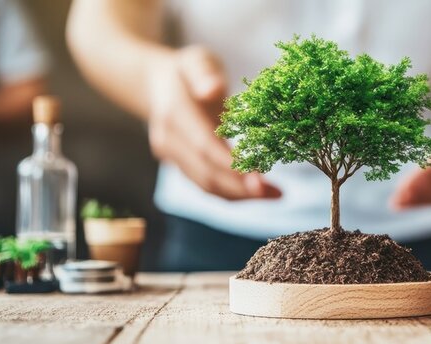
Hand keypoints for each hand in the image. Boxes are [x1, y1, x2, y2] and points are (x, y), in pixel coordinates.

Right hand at [146, 46, 280, 199]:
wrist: (156, 84)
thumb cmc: (186, 70)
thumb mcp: (196, 60)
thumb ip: (204, 72)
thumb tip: (212, 89)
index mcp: (174, 113)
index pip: (204, 147)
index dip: (232, 166)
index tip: (260, 178)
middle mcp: (168, 140)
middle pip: (206, 173)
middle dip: (241, 188)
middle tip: (275, 193)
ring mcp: (171, 156)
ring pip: (205, 184)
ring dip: (239, 195)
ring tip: (273, 195)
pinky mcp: (180, 166)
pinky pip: (205, 184)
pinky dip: (231, 192)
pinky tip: (257, 192)